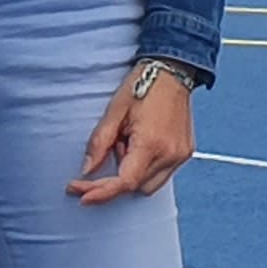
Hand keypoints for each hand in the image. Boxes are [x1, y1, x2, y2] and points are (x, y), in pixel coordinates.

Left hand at [72, 66, 195, 204]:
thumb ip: (99, 143)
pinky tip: (138, 145)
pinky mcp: (184, 153)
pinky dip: (144, 167)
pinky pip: (161, 174)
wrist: (172, 71)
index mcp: (151, 144)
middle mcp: (170, 155)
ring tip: (126, 142)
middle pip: (135, 187)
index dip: (101, 192)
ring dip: (131, 174)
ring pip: (149, 185)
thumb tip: (87, 170)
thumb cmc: (142, 85)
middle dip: (114, 179)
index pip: (124, 182)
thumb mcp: (114, 111)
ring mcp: (180, 156)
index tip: (82, 195)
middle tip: (108, 150)